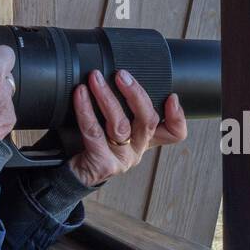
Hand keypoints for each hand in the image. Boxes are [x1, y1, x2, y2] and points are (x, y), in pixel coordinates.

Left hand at [66, 69, 187, 186]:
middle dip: (136, 94)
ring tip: (95, 79)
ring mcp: (122, 158)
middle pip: (148, 121)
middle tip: (121, 75)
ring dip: (107, 97)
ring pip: (120, 124)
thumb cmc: (92, 145)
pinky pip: (94, 132)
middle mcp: (137, 149)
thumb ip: (121, 105)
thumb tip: (119, 74)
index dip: (178, 117)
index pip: (174, 133)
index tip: (172, 97)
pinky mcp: (104, 164)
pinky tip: (81, 94)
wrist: (72, 175)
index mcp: (144, 138)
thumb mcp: (112, 124)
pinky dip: (85, 109)